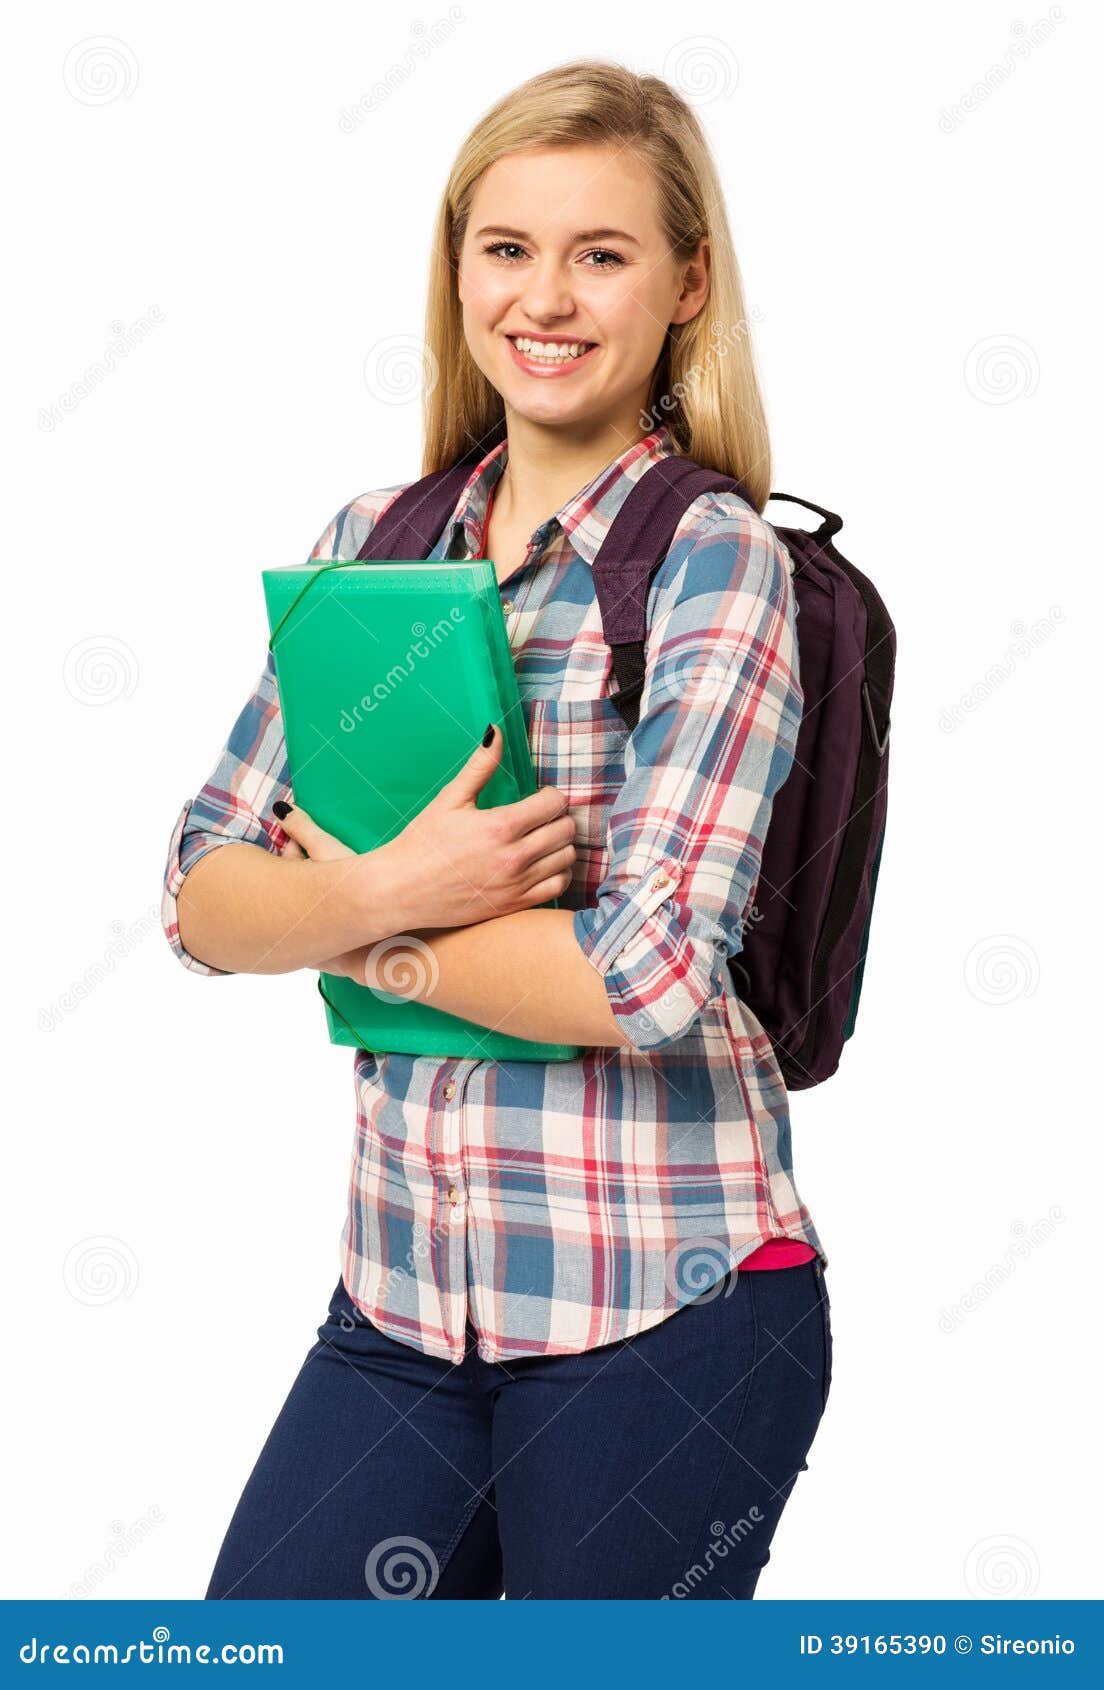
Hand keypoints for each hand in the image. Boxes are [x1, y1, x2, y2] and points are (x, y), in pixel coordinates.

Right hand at [276, 726, 576, 938]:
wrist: (402, 889)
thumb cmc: (423, 842)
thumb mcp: (450, 799)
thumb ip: (480, 766)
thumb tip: (496, 731)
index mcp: (500, 826)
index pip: (554, 804)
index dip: (551, 796)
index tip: (539, 797)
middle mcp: (514, 857)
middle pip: (566, 830)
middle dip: (559, 817)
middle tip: (542, 816)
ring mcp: (517, 884)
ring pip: (567, 857)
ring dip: (561, 844)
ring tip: (543, 837)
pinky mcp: (515, 905)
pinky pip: (558, 885)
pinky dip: (558, 872)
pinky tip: (543, 863)